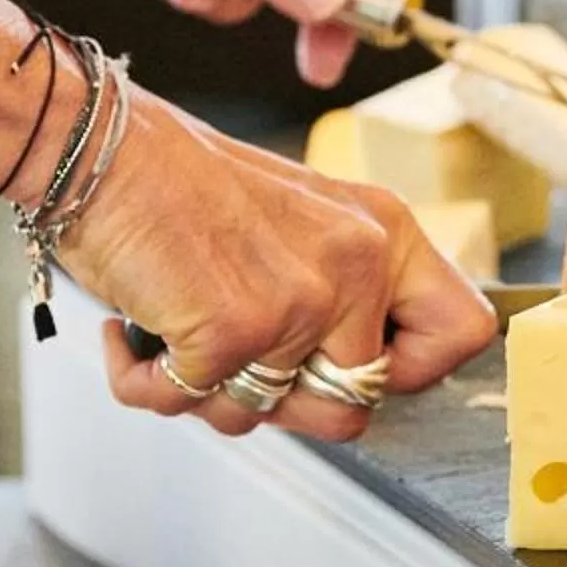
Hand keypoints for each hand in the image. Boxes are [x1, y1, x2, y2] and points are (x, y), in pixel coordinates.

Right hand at [59, 92, 495, 438]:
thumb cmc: (183, 190)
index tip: (356, 366)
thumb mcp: (301, 225)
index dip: (413, 372)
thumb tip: (354, 384)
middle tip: (232, 357)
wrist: (102, 149)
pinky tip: (132, 333)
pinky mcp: (235, 329)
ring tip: (178, 331)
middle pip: (356, 406)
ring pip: (268, 417)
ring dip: (208, 394)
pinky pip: (193, 407)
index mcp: (383, 233)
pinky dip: (145, 384)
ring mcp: (301, 299)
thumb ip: (344, 295)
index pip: (464, 332)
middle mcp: (357, 262)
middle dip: (284, 403)